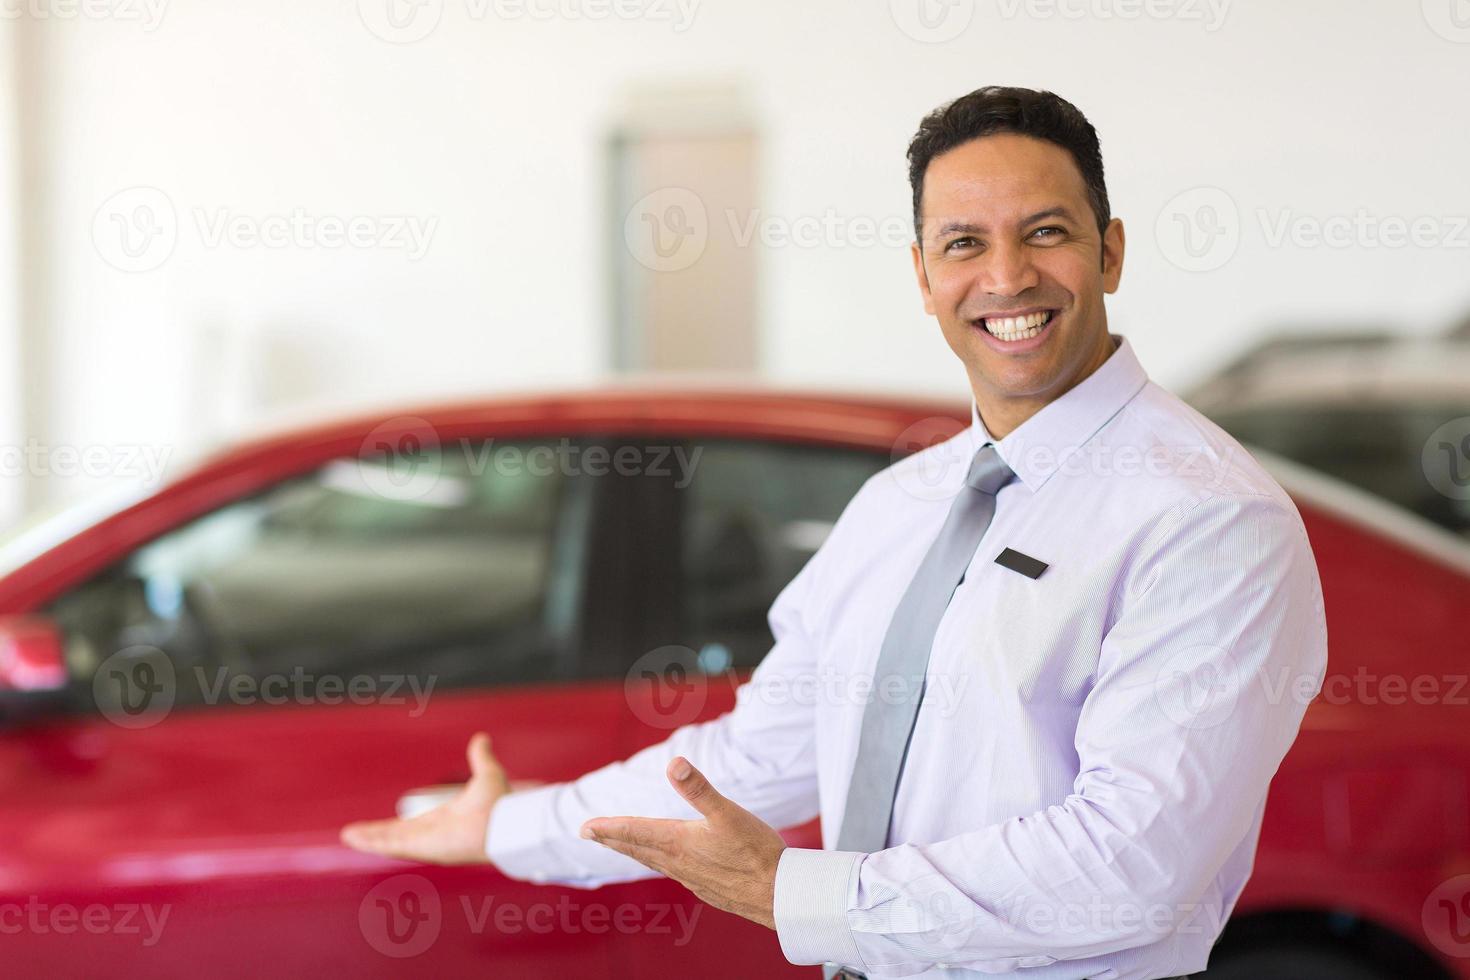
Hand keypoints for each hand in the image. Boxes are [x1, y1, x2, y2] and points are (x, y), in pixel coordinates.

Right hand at [340, 732, 508, 864]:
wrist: (507, 822)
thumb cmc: (502, 804)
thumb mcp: (488, 774)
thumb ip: (481, 758)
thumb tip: (482, 738)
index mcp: (444, 820)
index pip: (411, 825)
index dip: (393, 826)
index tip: (378, 828)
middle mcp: (432, 834)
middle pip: (394, 836)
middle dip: (373, 835)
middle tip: (352, 835)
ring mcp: (426, 842)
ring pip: (390, 841)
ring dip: (369, 839)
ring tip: (348, 837)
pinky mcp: (424, 847)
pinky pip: (393, 845)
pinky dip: (374, 842)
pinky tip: (355, 840)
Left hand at [579, 757, 786, 929]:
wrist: (780, 895)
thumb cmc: (756, 853)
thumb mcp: (728, 813)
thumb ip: (699, 789)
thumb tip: (674, 762)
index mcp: (679, 843)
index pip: (634, 832)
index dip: (608, 827)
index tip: (584, 827)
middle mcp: (679, 864)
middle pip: (637, 849)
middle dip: (612, 839)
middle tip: (589, 833)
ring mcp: (692, 879)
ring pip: (654, 863)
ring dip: (633, 851)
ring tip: (621, 845)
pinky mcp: (707, 888)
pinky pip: (674, 873)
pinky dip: (659, 864)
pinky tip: (669, 864)